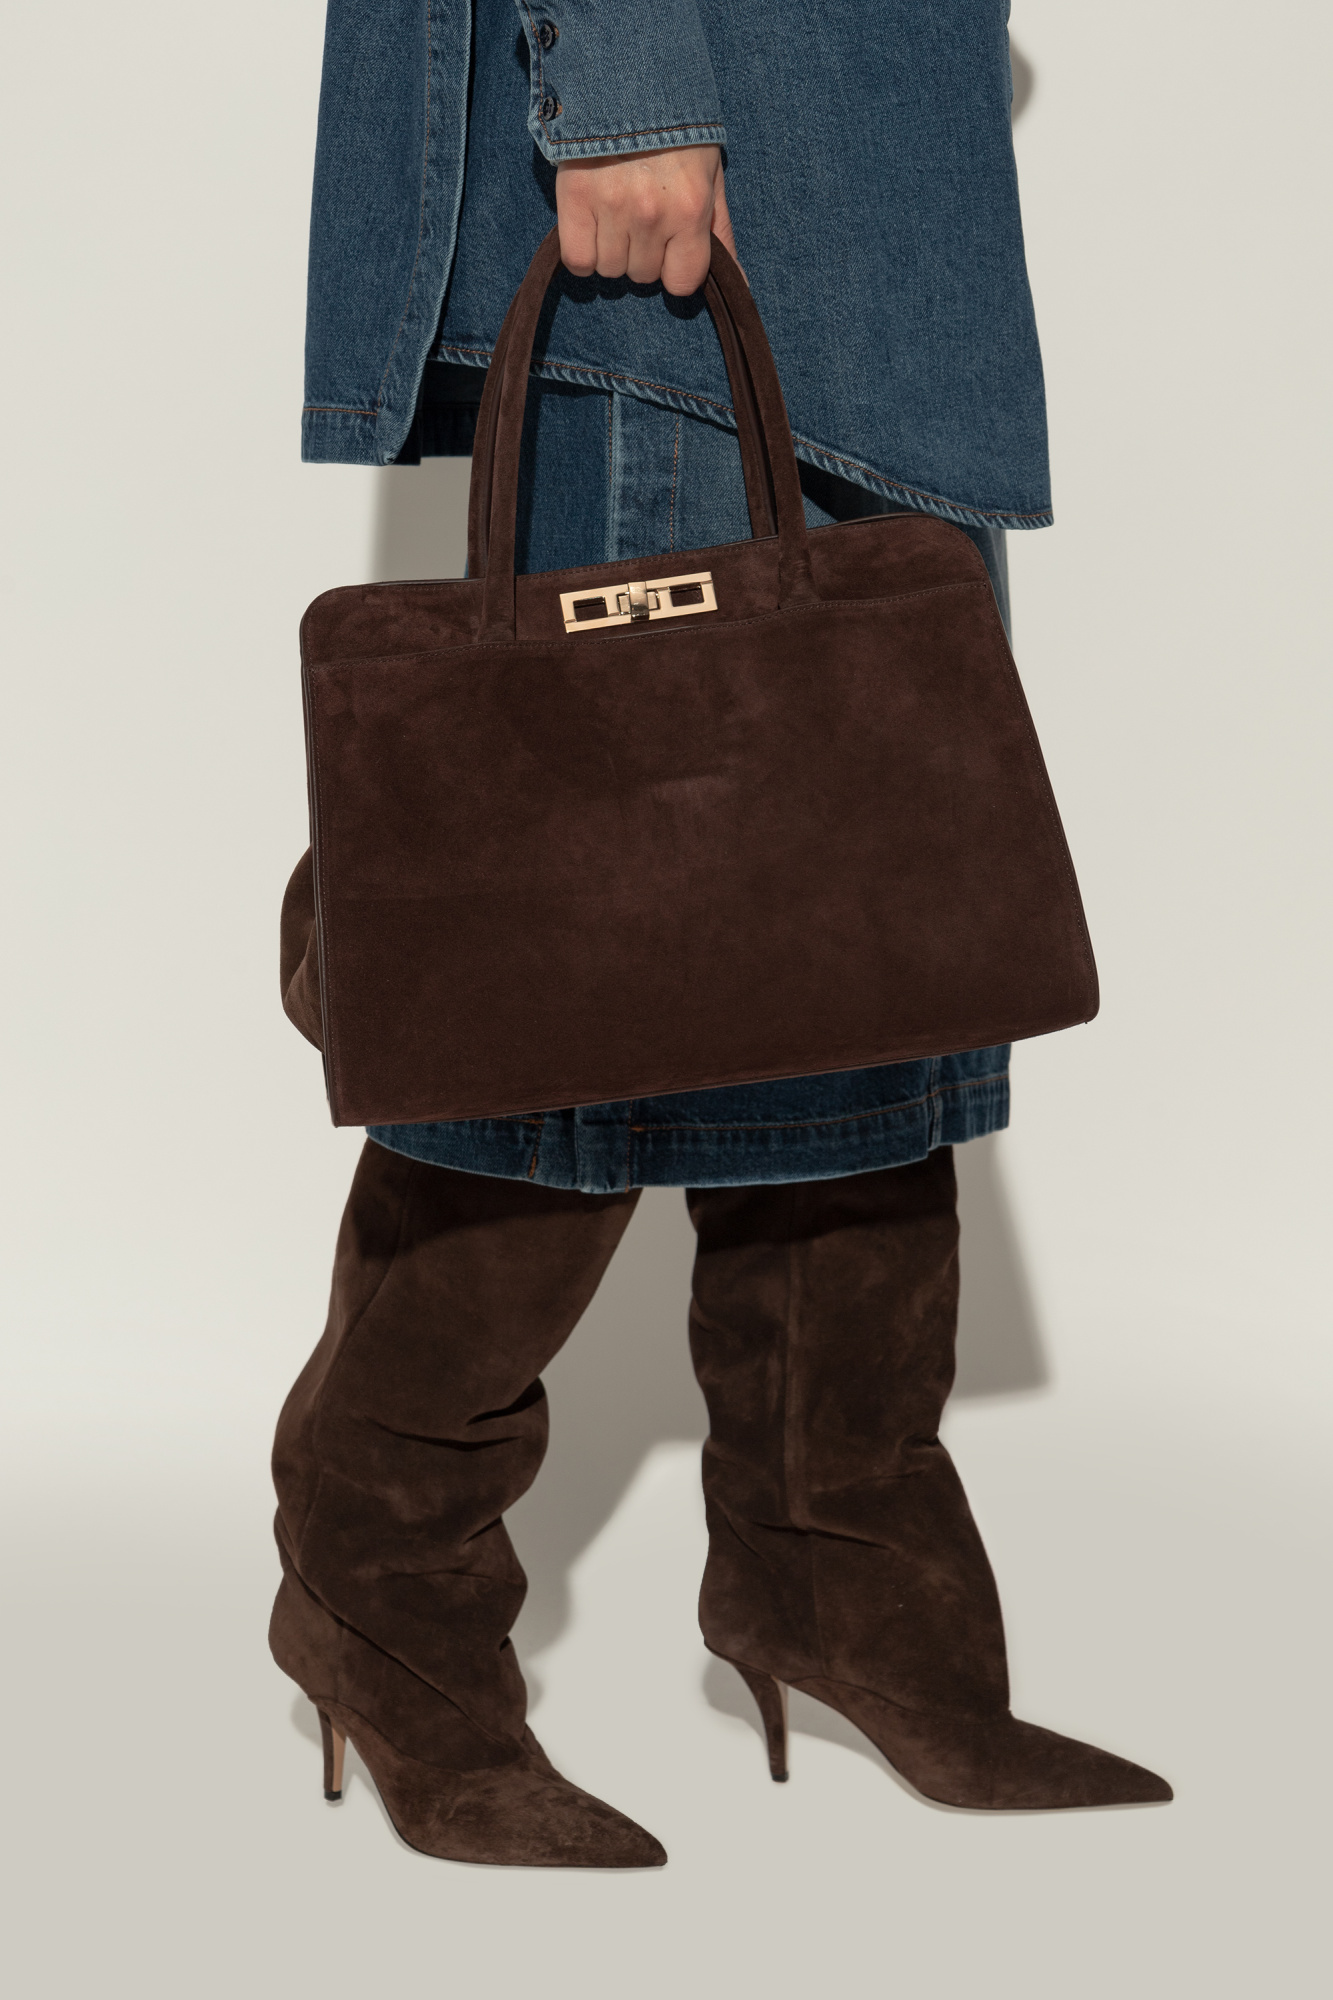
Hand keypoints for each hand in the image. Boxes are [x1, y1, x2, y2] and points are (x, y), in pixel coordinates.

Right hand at [555, 143, 736, 296]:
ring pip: (610, 269)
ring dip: (611, 250)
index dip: (674, 268)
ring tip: (615, 211)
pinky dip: (583, 252)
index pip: (681, 282)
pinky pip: (578, 259)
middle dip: (642, 253)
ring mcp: (612, 207)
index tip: (669, 246)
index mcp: (690, 209)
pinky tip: (590, 227)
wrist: (626, 77)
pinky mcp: (575, 198)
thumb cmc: (676, 130)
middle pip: (642, 275)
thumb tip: (740, 284)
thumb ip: (720, 232)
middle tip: (639, 212)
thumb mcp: (709, 175)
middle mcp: (652, 214)